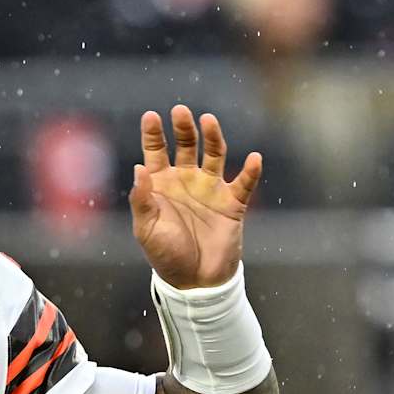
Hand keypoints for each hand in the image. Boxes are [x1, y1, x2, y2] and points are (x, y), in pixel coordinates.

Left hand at [129, 105, 262, 289]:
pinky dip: (251, 171)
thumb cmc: (165, 255)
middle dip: (184, 128)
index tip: (151, 116)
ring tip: (209, 121)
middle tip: (181, 111)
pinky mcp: (233, 203)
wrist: (194, 282)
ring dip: (213, 138)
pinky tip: (254, 159)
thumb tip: (139, 168)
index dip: (154, 134)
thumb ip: (142, 200)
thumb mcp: (146, 229)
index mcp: (162, 185)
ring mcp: (211, 189)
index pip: (156, 152)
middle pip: (187, 145)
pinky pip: (245, 183)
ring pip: (215, 155)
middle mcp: (187, 181)